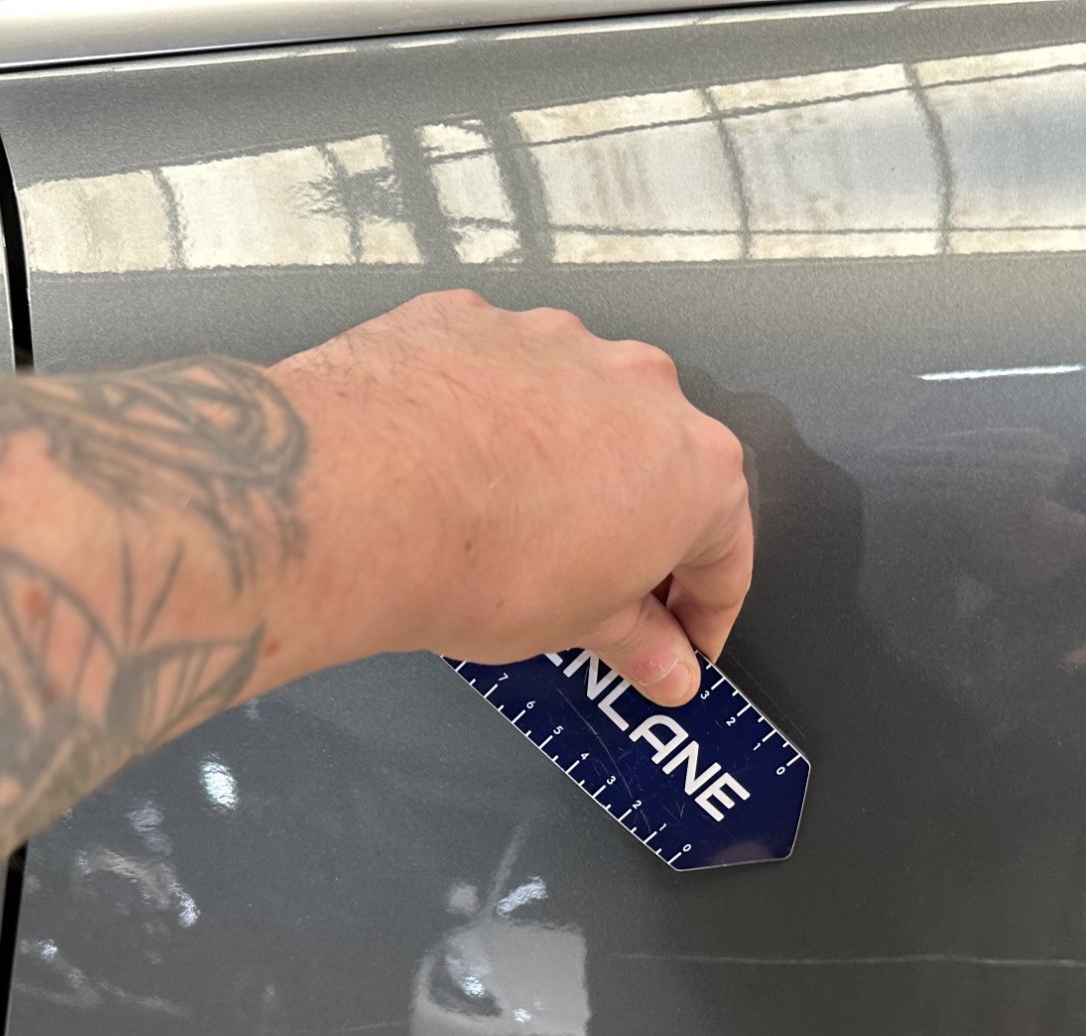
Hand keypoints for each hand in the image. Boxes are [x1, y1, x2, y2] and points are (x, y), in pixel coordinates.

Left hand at [269, 290, 751, 704]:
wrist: (359, 494)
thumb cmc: (482, 557)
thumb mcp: (579, 627)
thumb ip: (640, 641)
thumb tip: (666, 664)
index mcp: (694, 465)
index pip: (726, 553)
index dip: (707, 613)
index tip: (682, 645)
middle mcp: (640, 385)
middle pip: (659, 468)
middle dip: (638, 530)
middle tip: (599, 593)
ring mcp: (555, 340)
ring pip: (580, 410)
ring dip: (565, 464)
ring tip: (515, 526)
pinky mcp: (472, 320)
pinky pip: (500, 375)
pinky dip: (490, 418)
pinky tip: (455, 468)